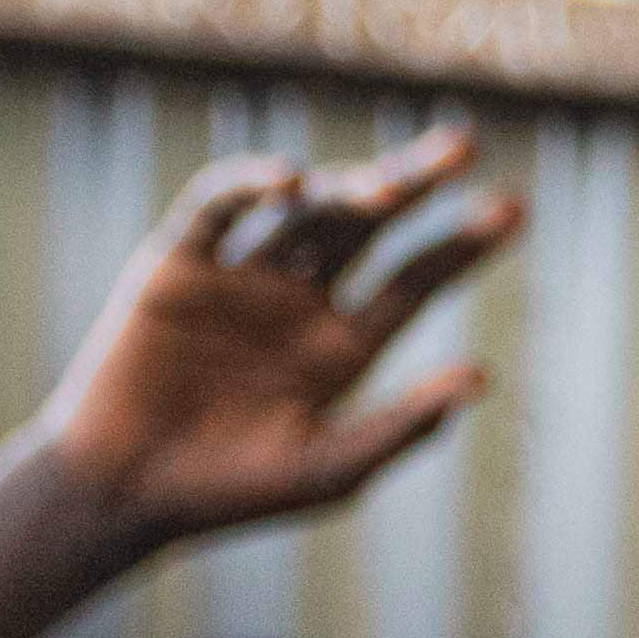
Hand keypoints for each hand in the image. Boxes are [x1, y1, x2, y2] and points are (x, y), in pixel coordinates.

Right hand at [27, 131, 519, 557]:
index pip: (416, 279)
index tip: (512, 207)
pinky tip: (289, 182)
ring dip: (346, 188)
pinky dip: (249, 187)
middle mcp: (299, 301)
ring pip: (305, 211)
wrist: (126, 491)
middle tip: (462, 144)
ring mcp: (239, 278)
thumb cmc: (233, 493)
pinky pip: (218, 210)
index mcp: (344, 345)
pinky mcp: (176, 264)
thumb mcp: (331, 468)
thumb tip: (480, 377)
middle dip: (414, 183)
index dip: (463, 243)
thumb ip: (403, 426)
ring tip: (388, 186)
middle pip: (368, 226)